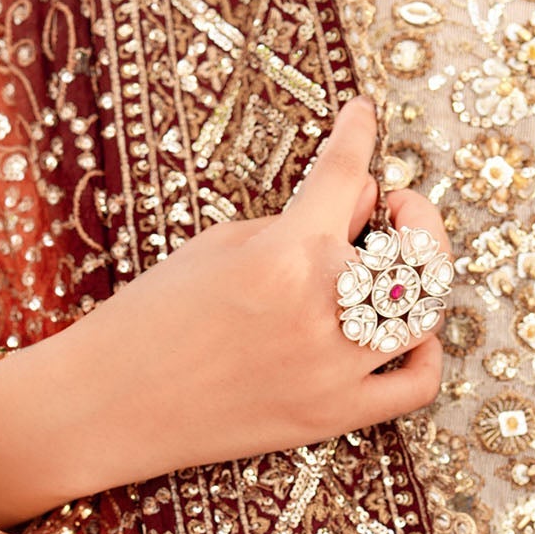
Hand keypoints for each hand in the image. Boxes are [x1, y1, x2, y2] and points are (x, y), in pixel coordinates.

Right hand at [0, 97, 452, 528]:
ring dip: (420, 278)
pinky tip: (405, 336)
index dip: (360, 133)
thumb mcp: (216, 246)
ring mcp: (332, 369)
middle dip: (413, 213)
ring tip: (395, 268)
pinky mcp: (332, 417)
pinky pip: (415, 386)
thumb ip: (293, 224)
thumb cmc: (151, 317)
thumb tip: (357, 204)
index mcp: (286, 253)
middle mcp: (321, 309)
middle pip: (411, 248)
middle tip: (397, 205)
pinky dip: (423, 354)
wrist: (111, 405)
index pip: (346, 173)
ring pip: (421, 313)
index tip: (364, 117)